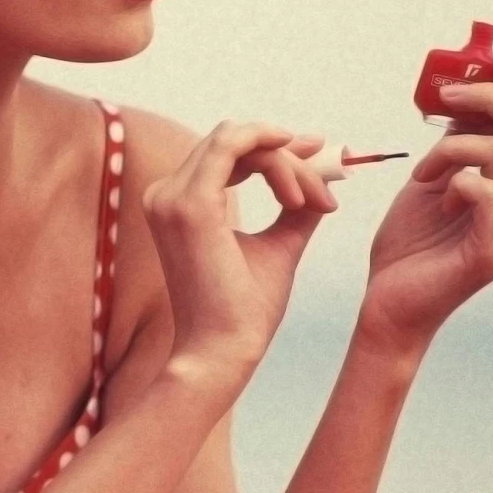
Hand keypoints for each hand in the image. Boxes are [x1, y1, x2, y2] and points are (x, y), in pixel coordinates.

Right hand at [143, 120, 335, 386]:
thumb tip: (321, 182)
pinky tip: (299, 190)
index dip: (272, 146)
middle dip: (286, 152)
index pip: (225, 152)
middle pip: (233, 141)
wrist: (223, 352)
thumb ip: (294, 211)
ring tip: (313, 202)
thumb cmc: (243, 311)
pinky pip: (235, 147)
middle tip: (326, 176)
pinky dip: (274, 159)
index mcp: (179, 204)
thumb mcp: (277, 247)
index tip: (316, 154)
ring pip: (237, 140)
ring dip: (286, 162)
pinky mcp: (190, 204)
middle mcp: (166, 195)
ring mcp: (172, 197)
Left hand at [357, 29, 492, 353]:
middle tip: (447, 87)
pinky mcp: (492, 256)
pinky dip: (454, 177)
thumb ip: (458, 139)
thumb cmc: (409, 244)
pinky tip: (431, 191)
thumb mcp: (433, 177)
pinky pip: (484, 192)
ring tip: (421, 169)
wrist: (387, 304)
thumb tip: (467, 89)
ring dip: (451, 146)